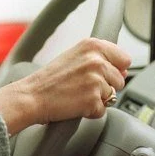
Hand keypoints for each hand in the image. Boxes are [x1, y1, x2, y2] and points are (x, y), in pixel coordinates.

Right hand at [0, 38, 131, 134]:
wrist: (31, 96)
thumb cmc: (49, 79)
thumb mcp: (73, 58)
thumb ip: (99, 59)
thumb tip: (123, 71)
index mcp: (91, 45)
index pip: (124, 58)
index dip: (114, 69)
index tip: (100, 73)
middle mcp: (96, 60)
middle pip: (120, 79)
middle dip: (105, 85)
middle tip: (82, 85)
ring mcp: (96, 80)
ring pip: (113, 95)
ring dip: (97, 98)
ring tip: (77, 93)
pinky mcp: (94, 99)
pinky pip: (103, 110)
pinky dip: (90, 111)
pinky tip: (75, 103)